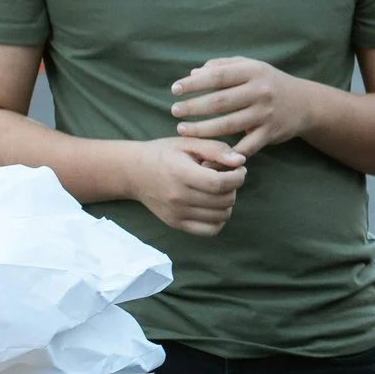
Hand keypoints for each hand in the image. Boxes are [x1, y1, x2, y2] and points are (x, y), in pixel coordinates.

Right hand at [131, 136, 246, 235]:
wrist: (133, 172)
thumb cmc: (163, 153)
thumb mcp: (188, 142)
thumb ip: (216, 149)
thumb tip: (240, 160)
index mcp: (181, 174)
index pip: (220, 183)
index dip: (238, 176)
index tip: (239, 169)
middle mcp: (178, 197)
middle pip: (224, 200)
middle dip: (234, 187)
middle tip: (228, 176)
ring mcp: (177, 214)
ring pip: (220, 216)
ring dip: (228, 202)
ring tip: (220, 190)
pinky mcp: (176, 224)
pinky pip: (209, 230)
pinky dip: (219, 220)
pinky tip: (214, 205)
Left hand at [172, 58, 315, 154]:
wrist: (305, 103)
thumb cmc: (270, 82)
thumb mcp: (250, 67)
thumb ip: (222, 66)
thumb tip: (192, 74)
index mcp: (253, 71)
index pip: (218, 76)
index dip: (194, 84)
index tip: (174, 89)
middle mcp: (260, 92)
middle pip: (220, 101)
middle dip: (193, 107)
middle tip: (174, 111)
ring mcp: (265, 114)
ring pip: (228, 125)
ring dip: (202, 129)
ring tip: (182, 129)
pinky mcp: (269, 134)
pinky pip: (245, 146)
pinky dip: (226, 152)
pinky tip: (208, 154)